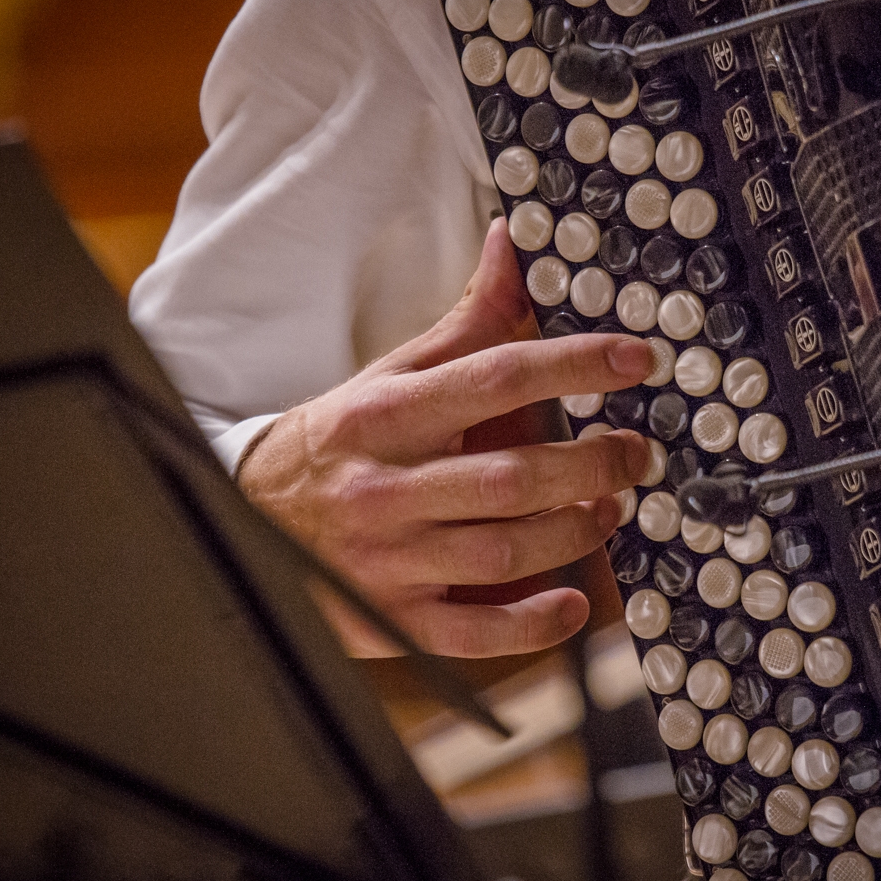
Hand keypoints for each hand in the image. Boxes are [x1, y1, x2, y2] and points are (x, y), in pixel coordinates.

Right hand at [239, 218, 652, 657]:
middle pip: (512, 478)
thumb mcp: (390, 375)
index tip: (634, 359)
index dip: (574, 365)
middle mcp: (386, 488)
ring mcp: (388, 560)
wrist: (245, 523)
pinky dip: (532, 624)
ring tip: (607, 508)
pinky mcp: (392, 620)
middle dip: (592, 464)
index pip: (495, 377)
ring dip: (575, 532)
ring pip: (503, 554)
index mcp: (386, 416)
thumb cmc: (338, 442)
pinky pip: (473, 634)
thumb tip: (513, 246)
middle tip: (634, 453)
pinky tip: (572, 603)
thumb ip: (464, 322)